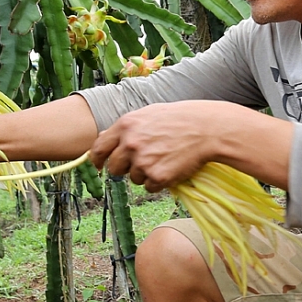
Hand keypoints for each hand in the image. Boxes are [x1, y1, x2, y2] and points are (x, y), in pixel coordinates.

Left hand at [90, 101, 220, 192]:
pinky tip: (171, 166)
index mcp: (125, 126)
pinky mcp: (157, 176)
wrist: (206, 129)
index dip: (96, 159)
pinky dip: (159, 181)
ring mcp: (143, 161)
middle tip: (141, 162)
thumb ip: (125, 127)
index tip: (98, 166)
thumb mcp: (147, 114)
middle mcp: (130, 144)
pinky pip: (149, 187)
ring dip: (145, 174)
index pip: (98, 148)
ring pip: (134, 178)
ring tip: (164, 158)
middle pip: (114, 168)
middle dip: (123, 169)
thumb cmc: (178, 119)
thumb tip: (103, 138)